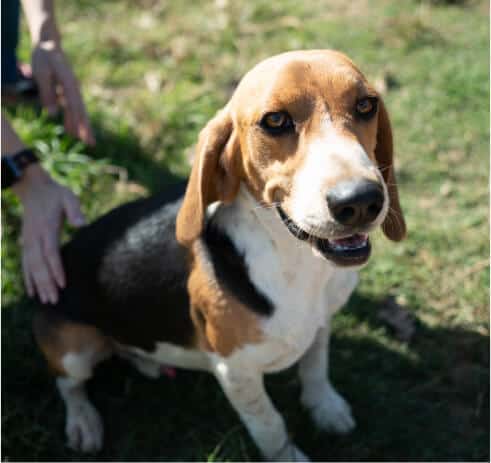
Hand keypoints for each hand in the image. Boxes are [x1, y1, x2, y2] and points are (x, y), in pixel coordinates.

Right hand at [13, 165, 85, 303]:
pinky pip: (26, 264)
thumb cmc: (55, 194)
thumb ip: (75, 210)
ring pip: (31, 267)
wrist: (33, 188)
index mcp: (47, 228)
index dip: (56, 269)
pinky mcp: (26, 243)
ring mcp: (28, 241)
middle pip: (39, 264)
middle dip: (46, 283)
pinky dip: (28, 279)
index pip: (51, 253)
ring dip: (38, 285)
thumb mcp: (68, 197)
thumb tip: (82, 224)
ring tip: (46, 301)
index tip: (63, 284)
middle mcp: (35, 237)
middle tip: (54, 300)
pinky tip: (32, 292)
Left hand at [31, 40, 94, 145]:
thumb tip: (53, 114)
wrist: (49, 45)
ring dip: (82, 126)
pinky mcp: (69, 92)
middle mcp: (75, 88)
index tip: (80, 134)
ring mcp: (73, 90)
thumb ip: (47, 94)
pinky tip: (73, 131)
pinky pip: (73, 108)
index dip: (77, 121)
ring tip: (86, 142)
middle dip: (86, 128)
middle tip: (91, 143)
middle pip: (82, 111)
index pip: (74, 106)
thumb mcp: (41, 74)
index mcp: (69, 82)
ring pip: (79, 111)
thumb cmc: (43, 57)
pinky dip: (74, 119)